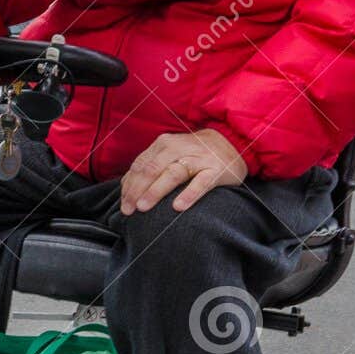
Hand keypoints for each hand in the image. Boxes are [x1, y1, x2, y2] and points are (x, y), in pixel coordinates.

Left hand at [119, 129, 246, 215]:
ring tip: (143, 207)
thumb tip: (125, 186)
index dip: (129, 185)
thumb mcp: (170, 154)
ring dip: (155, 191)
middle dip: (137, 190)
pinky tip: (177, 207)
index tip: (123, 204)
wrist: (231, 143)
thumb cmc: (193, 154)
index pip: (141, 166)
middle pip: (152, 169)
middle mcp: (179, 148)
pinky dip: (189, 194)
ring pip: (173, 174)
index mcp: (164, 144)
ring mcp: (198, 158)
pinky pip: (201, 183)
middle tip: (128, 210)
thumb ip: (149, 166)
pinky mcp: (216, 169)